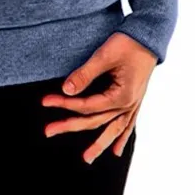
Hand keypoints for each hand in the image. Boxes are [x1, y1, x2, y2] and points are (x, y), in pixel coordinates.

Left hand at [41, 32, 156, 163]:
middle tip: (48, 131)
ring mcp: (133, 104)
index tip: (45, 101)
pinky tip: (116, 150)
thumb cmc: (127, 43)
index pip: (86, 105)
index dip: (64, 104)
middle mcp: (128, 104)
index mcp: (121, 96)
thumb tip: (66, 89)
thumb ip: (85, 74)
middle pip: (95, 120)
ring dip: (100, 144)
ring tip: (87, 158)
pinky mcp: (135, 99)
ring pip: (114, 129)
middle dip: (71, 126)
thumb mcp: (104, 56)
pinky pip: (128, 124)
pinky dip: (121, 137)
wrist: (149, 36)